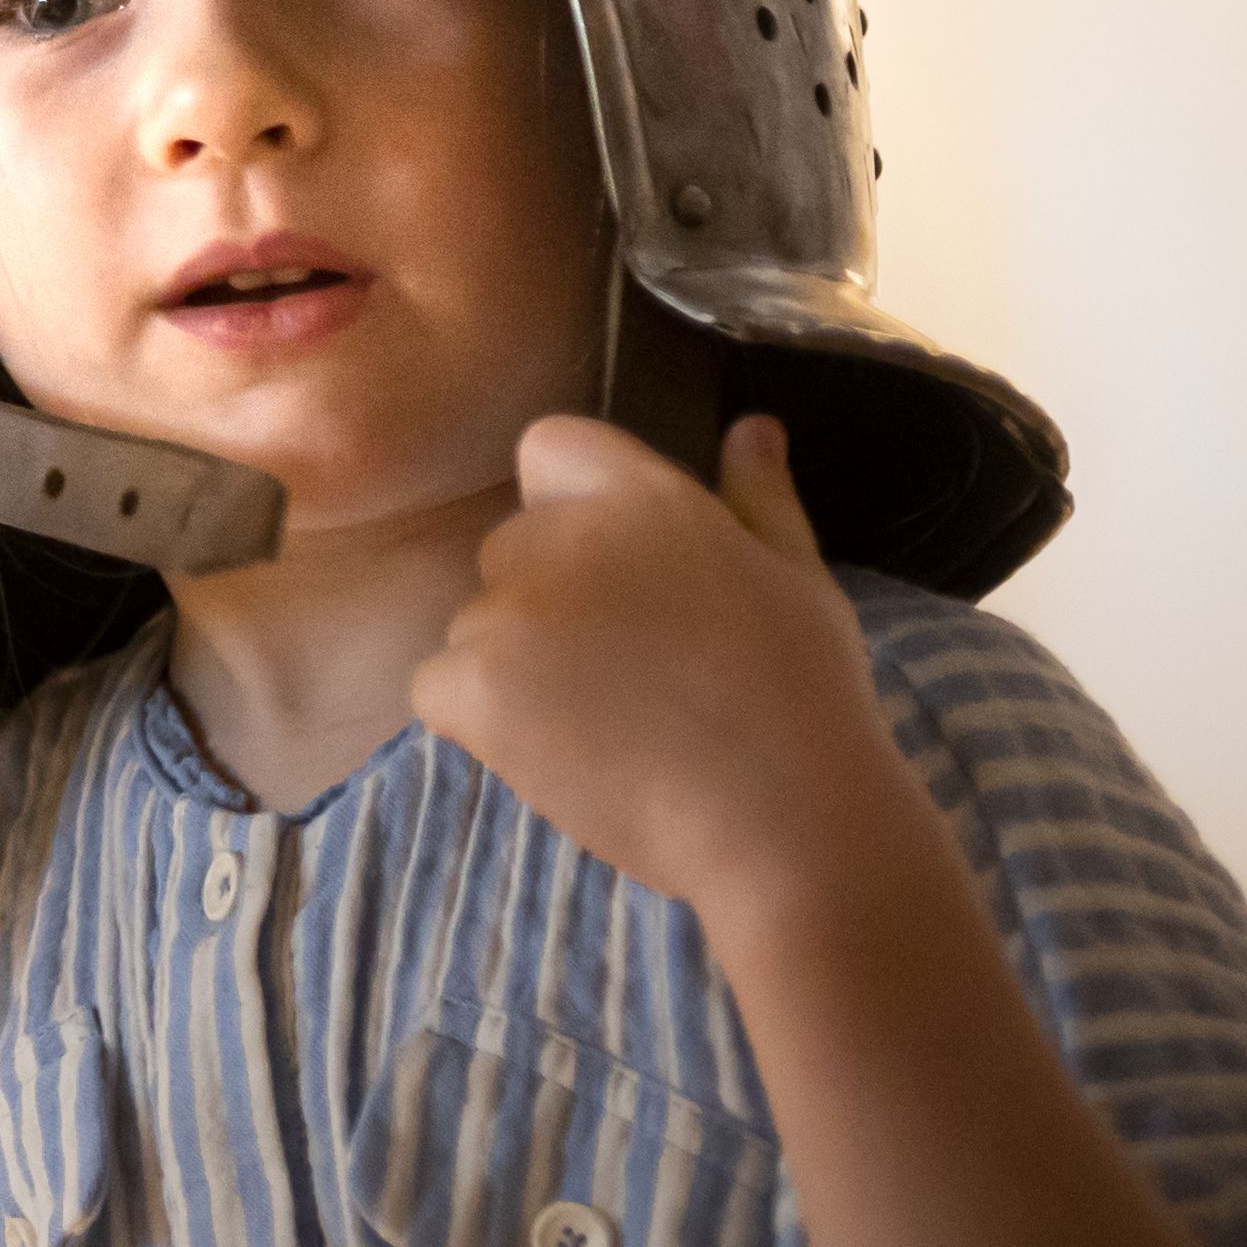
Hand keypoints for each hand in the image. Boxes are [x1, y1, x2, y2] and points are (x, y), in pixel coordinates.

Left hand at [411, 414, 910, 928]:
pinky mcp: (467, 685)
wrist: (782, 818)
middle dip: (551, 597)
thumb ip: (758, 495)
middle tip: (632, 669)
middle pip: (511, 547)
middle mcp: (556, 537)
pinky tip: (560, 752)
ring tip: (611, 723)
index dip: (571, 499)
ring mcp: (504, 612)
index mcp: (638, 497)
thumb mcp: (799, 578)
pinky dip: (480, 719)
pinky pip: (441, 686)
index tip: (618, 565)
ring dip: (517, 665)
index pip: (550, 447)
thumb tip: (751, 427)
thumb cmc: (805, 697)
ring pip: (478, 623)